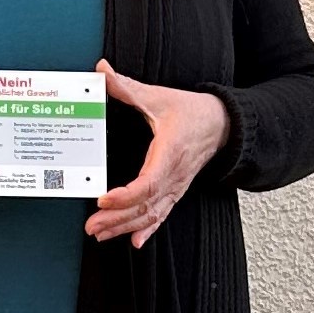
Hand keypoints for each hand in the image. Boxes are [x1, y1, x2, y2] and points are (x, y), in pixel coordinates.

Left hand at [86, 62, 230, 245]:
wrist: (222, 124)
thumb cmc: (191, 111)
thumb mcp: (159, 97)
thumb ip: (127, 87)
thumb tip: (102, 71)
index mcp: (170, 152)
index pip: (147, 183)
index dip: (125, 195)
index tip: (103, 198)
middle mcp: (174, 175)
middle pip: (145, 206)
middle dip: (116, 218)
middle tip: (92, 225)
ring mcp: (176, 186)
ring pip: (150, 214)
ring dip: (124, 227)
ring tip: (100, 233)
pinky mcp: (176, 191)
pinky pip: (162, 215)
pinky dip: (148, 230)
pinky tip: (134, 241)